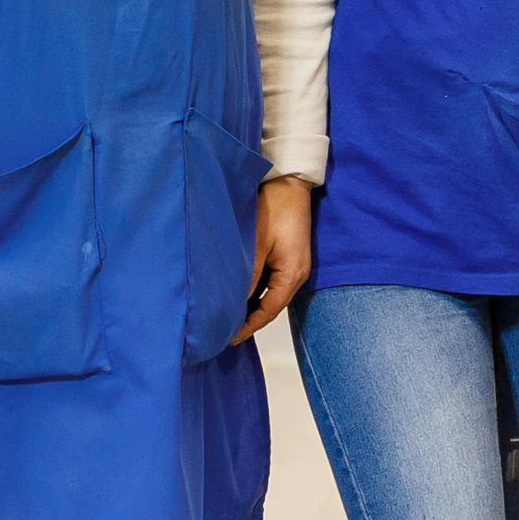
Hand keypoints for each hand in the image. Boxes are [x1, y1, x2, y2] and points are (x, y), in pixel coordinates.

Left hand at [240, 174, 312, 339]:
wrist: (289, 181)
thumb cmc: (274, 207)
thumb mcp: (255, 245)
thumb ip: (247, 277)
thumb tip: (233, 304)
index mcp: (292, 275)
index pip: (268, 312)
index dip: (247, 327)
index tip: (227, 339)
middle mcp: (296, 273)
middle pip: (270, 306)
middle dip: (247, 320)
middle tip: (222, 330)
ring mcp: (293, 264)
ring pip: (269, 294)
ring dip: (250, 305)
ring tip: (226, 314)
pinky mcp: (288, 255)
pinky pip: (271, 280)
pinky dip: (255, 290)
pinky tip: (238, 291)